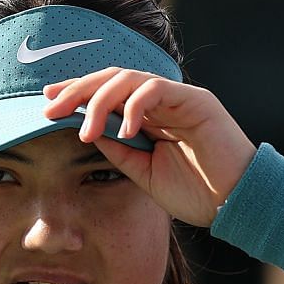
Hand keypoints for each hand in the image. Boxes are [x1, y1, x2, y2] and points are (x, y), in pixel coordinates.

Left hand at [40, 69, 256, 227]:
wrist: (236, 205)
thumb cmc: (196, 193)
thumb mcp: (144, 173)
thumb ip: (119, 150)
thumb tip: (88, 131)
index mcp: (149, 117)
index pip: (106, 94)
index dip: (76, 94)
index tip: (47, 104)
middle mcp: (161, 102)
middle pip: (111, 79)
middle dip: (77, 90)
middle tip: (49, 107)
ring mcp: (178, 98)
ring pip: (129, 79)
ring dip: (99, 101)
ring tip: (84, 129)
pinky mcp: (196, 101)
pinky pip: (156, 89)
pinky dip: (134, 105)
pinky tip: (123, 129)